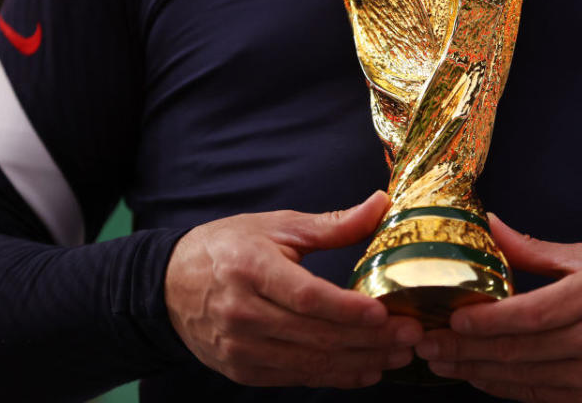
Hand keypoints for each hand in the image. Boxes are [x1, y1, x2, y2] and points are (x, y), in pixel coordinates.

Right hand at [164, 191, 422, 387]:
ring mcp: (240, 347)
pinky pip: (296, 378)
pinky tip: (366, 370)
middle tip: (411, 335)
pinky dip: (335, 377)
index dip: (347, 309)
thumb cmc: (230, 247)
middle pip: (315, 335)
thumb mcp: (278, 227)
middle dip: (369, 340)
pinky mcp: (242, 370)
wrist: (171, 284)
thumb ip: (333, 224)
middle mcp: (242, 313)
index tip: (385, 313)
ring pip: (310, 363)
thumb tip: (382, 203)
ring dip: (360, 362)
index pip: (305, 296)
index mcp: (251, 269)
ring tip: (399, 355)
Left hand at [414, 214, 581, 401]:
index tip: (454, 318)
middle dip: (466, 349)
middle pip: (520, 349)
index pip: (534, 313)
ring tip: (440, 360)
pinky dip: (503, 389)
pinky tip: (476, 377)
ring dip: (476, 371)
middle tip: (427, 343)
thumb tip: (486, 223)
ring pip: (523, 378)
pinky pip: (538, 398)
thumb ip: (534, 250)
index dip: (490, 320)